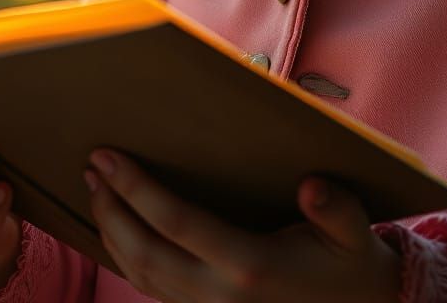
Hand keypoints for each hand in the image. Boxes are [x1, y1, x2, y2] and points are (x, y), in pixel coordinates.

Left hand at [84, 148, 402, 302]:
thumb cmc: (350, 264)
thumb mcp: (355, 234)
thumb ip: (336, 209)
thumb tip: (311, 186)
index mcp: (251, 266)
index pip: (177, 223)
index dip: (137, 190)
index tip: (110, 157)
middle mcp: (219, 295)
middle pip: (144, 254)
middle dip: (111, 210)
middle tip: (92, 166)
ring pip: (141, 277)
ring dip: (111, 233)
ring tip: (95, 189)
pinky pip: (153, 290)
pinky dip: (126, 259)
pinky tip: (118, 230)